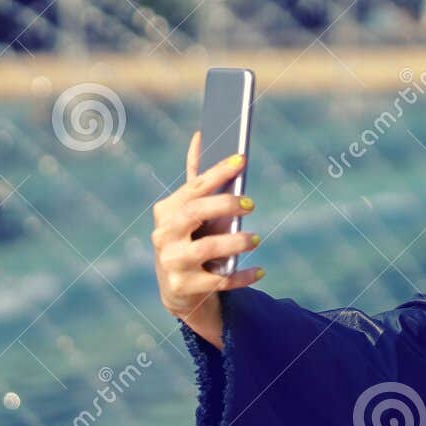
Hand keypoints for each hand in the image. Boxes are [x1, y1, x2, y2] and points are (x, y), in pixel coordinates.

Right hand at [152, 131, 263, 346]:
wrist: (179, 290)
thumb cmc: (190, 240)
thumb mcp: (190, 211)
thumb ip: (197, 177)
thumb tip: (201, 135)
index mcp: (167, 211)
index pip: (194, 187)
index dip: (218, 172)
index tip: (241, 159)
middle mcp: (164, 235)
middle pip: (194, 213)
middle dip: (225, 204)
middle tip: (251, 204)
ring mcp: (172, 263)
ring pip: (207, 248)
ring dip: (236, 241)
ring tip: (255, 238)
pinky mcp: (185, 288)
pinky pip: (219, 280)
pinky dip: (242, 275)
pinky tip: (260, 271)